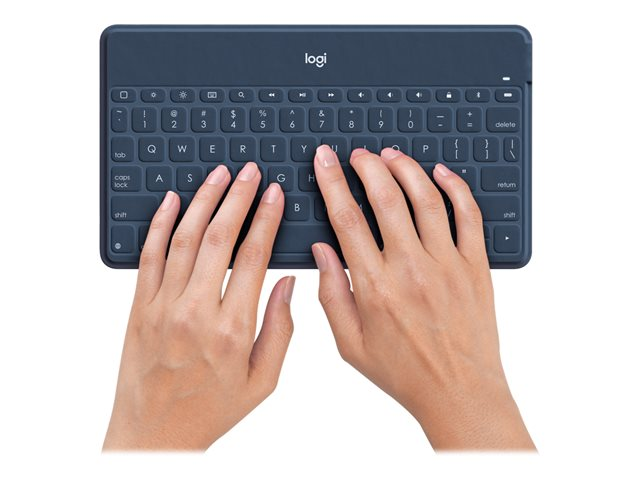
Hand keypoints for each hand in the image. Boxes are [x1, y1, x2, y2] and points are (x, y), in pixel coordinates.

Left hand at [103, 163, 294, 450]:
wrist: (154, 435)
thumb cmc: (211, 409)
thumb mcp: (263, 380)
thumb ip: (280, 329)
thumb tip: (286, 283)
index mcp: (232, 328)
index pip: (253, 256)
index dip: (266, 219)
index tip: (274, 194)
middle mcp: (195, 311)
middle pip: (218, 237)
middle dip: (238, 197)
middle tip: (250, 172)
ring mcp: (162, 306)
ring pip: (182, 238)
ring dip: (203, 200)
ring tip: (219, 175)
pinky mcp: (139, 308)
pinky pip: (148, 256)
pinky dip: (160, 224)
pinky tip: (172, 200)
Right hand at [311, 145, 534, 450]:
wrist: (459, 392)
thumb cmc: (403, 372)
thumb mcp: (350, 344)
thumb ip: (331, 294)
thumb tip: (322, 251)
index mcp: (375, 287)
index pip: (347, 219)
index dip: (332, 182)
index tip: (325, 161)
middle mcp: (411, 269)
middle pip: (386, 197)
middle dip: (366, 165)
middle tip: (356, 154)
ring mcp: (447, 264)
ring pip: (426, 198)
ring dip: (405, 168)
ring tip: (390, 155)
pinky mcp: (475, 266)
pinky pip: (469, 216)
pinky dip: (455, 187)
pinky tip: (441, 173)